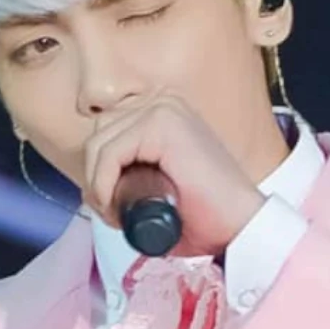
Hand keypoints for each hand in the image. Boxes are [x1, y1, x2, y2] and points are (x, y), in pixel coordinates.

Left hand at [82, 95, 265, 256]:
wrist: (240, 226)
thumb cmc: (203, 215)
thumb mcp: (155, 185)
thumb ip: (128, 173)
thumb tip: (89, 183)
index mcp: (162, 111)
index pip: (106, 133)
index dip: (98, 173)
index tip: (111, 208)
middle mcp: (162, 102)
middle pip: (99, 136)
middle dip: (95, 179)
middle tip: (114, 215)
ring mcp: (163, 108)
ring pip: (98, 145)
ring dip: (98, 185)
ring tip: (118, 215)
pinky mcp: (162, 124)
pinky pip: (109, 153)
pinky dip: (103, 184)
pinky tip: (117, 207)